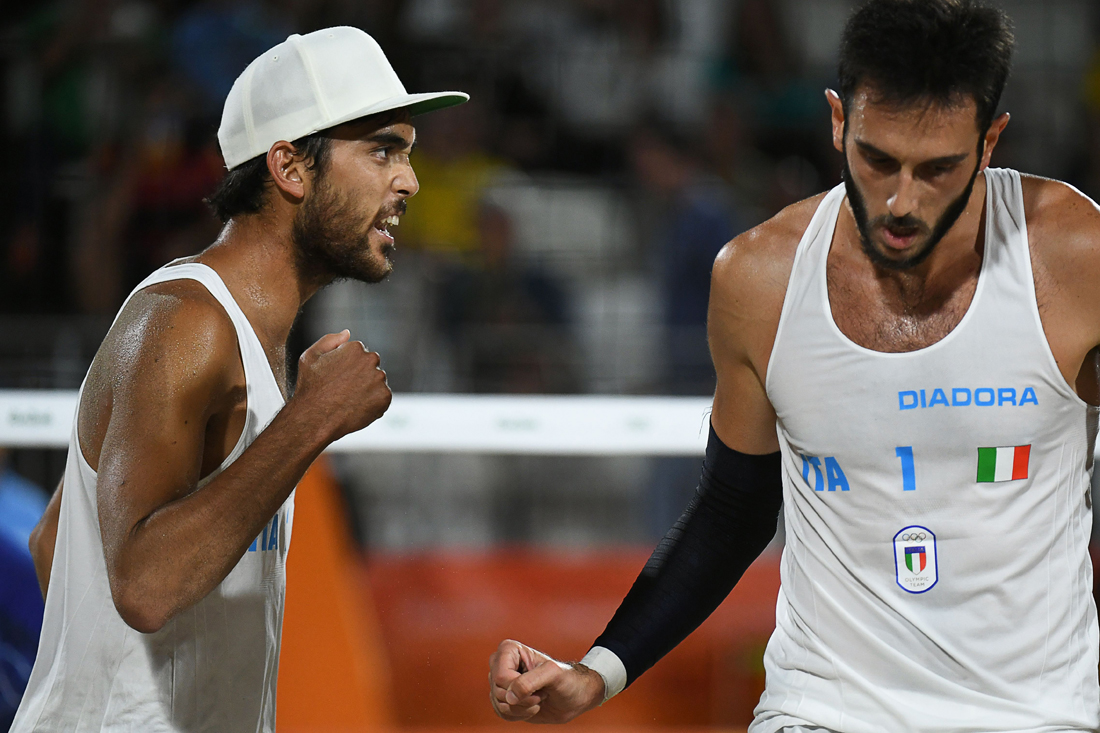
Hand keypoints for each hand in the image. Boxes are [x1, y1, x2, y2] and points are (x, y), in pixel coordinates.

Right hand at [293, 330, 391, 441]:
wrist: (314, 419)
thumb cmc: (310, 388)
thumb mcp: (310, 357)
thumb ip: (329, 340)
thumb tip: (348, 333)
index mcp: (355, 348)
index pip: (359, 354)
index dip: (347, 368)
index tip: (337, 379)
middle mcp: (371, 360)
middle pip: (370, 367)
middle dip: (360, 377)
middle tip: (343, 391)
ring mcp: (379, 379)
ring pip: (377, 382)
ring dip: (367, 390)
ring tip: (348, 401)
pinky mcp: (385, 397)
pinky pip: (382, 398)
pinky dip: (373, 404)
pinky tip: (356, 409)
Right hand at [489, 640, 604, 722]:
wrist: (575, 696)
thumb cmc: (567, 679)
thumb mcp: (553, 674)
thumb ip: (530, 682)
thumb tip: (510, 697)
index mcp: (510, 650)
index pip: (500, 676)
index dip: (519, 687)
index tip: (539, 686)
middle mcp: (502, 664)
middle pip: (498, 691)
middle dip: (522, 699)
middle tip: (540, 693)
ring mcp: (503, 682)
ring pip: (499, 704)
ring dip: (522, 708)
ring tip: (538, 699)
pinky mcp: (506, 698)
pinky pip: (501, 713)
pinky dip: (519, 715)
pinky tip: (533, 706)